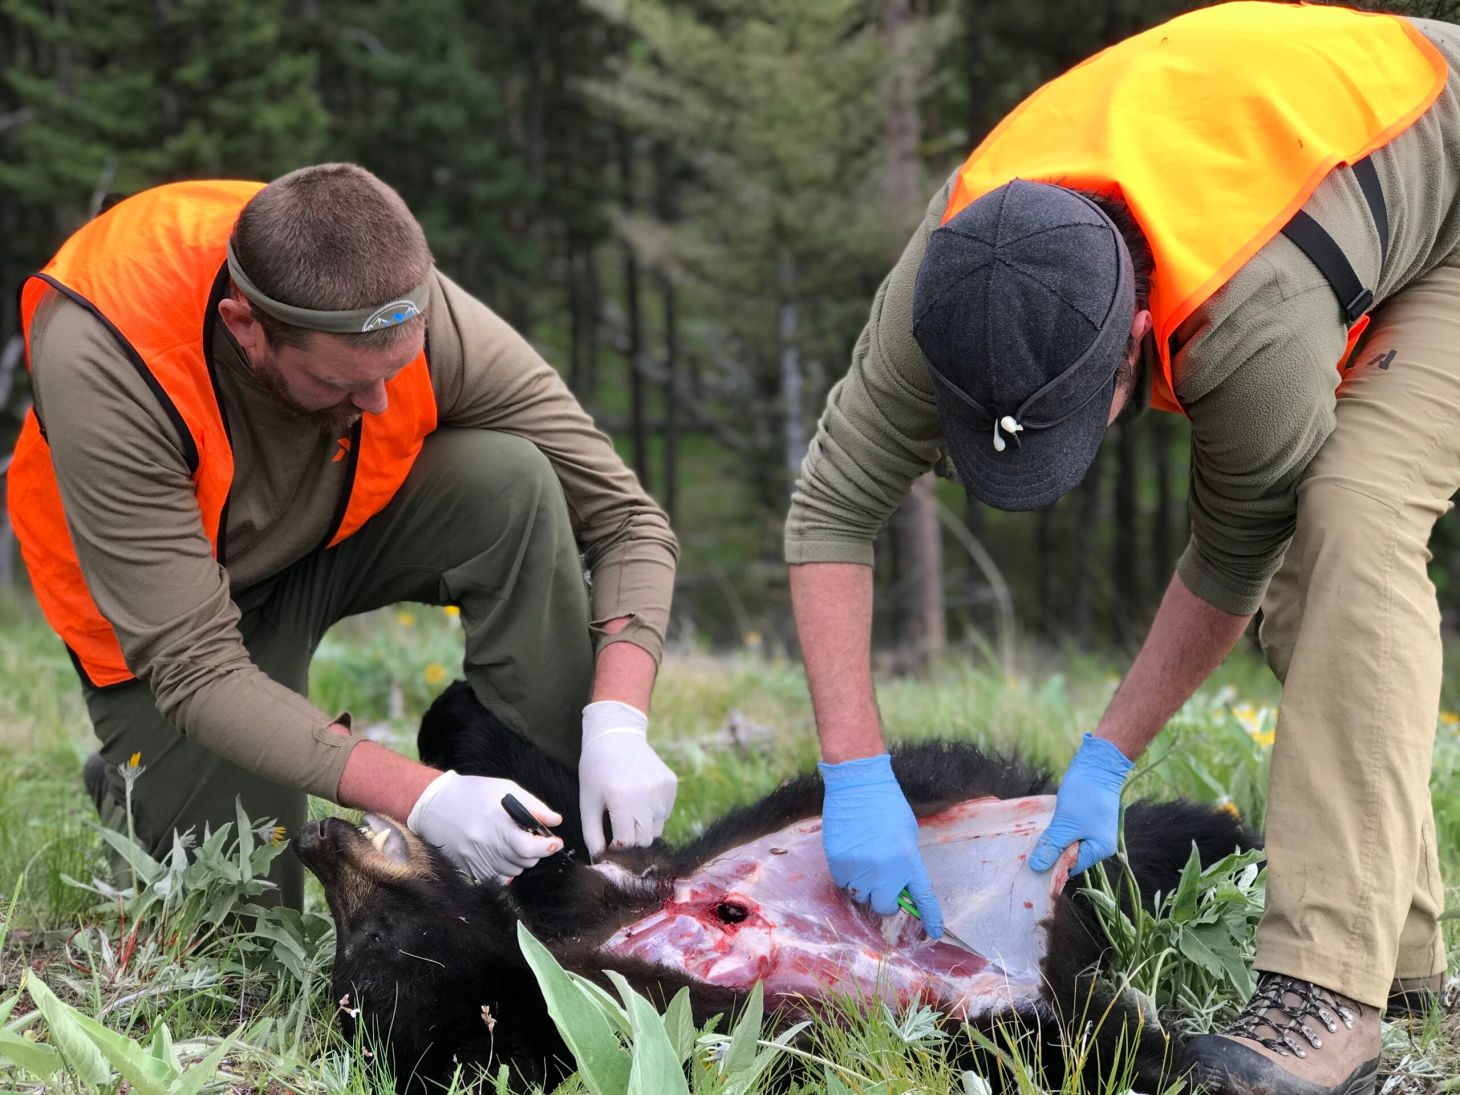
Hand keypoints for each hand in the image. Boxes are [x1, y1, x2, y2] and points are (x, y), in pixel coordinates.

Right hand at [407, 771, 562, 881]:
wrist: (435, 804)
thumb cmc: (473, 793)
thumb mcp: (506, 789)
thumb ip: (534, 807)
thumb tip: (556, 821)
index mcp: (498, 823)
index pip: (530, 847)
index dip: (547, 847)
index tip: (554, 842)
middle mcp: (486, 844)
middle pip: (525, 861)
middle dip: (535, 851)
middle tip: (531, 837)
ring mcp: (476, 859)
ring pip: (513, 871)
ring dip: (520, 860)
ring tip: (511, 841)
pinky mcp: (468, 869)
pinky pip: (497, 878)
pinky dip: (504, 869)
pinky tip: (500, 853)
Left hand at [579, 700, 677, 858]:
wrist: (616, 735)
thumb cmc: (595, 770)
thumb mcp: (587, 802)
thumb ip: (592, 835)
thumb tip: (599, 861)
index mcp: (622, 799)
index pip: (627, 842)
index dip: (617, 845)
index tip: (610, 840)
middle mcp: (647, 795)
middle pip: (644, 839)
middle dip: (631, 839)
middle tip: (619, 826)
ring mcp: (662, 789)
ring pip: (657, 828)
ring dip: (643, 826)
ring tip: (628, 807)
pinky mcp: (671, 784)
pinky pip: (665, 812)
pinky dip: (653, 812)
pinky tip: (640, 796)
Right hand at [819, 753, 942, 938]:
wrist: (859, 784)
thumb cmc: (886, 806)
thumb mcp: (907, 835)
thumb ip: (906, 862)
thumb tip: (900, 886)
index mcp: (908, 861)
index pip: (922, 898)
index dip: (930, 918)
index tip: (934, 932)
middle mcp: (885, 869)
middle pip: (883, 906)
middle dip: (884, 899)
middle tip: (882, 884)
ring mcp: (860, 867)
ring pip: (860, 895)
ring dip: (863, 884)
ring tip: (863, 859)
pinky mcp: (839, 862)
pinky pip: (843, 882)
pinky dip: (847, 874)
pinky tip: (850, 852)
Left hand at [1030, 733, 1133, 874]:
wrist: (1096, 765)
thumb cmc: (1084, 796)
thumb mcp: (1065, 824)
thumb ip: (1052, 847)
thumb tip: (1037, 868)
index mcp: (1100, 850)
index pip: (1072, 867)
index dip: (1052, 867)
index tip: (1031, 864)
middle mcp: (1099, 844)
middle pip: (1069, 857)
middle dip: (1051, 853)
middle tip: (1028, 851)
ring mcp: (1092, 830)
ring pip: (1067, 843)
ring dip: (1052, 841)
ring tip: (1032, 840)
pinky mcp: (1085, 819)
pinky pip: (1068, 831)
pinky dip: (1056, 830)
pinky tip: (1042, 827)